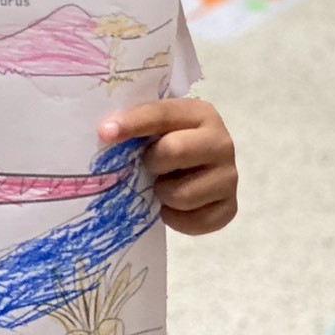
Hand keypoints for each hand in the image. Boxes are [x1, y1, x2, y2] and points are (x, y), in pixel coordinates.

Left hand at [100, 99, 236, 235]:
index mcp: (200, 113)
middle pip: (175, 151)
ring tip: (163, 185)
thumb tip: (106, 132)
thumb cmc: (168, 142)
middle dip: (152, 162)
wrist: (198, 168)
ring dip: (163, 193)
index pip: (161, 114)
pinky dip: (176, 219)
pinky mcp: (230, 207)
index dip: (131, 124)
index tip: (105, 133)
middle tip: (148, 165)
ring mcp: (229, 176)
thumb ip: (137, 124)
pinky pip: (195, 222)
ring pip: (183, 194)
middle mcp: (221, 142)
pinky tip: (173, 206)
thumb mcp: (156, 126)